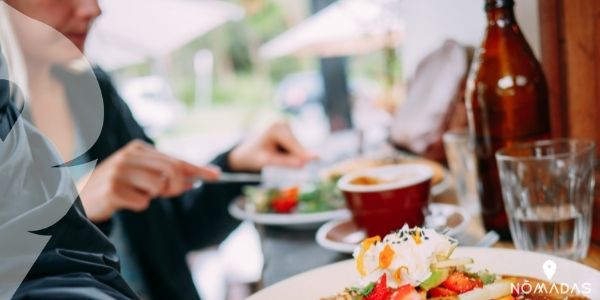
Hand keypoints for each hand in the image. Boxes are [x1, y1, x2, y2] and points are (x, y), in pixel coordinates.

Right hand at [77, 140, 219, 221]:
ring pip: (158, 187)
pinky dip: (139, 205)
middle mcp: (128, 156)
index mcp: (138, 148)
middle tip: (171, 193)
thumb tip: (195, 179)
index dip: (197, 168)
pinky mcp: (112, 190)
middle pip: (171, 171)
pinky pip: (142, 202)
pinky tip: (124, 201)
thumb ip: (167, 175)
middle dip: (178, 186)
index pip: (175, 159)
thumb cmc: (118, 186)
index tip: (216, 175)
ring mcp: (119, 172)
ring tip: (137, 194)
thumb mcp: (142, 175)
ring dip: (153, 196)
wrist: (81, 198)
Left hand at [228, 122, 315, 171]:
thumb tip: (302, 164)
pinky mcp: (291, 130)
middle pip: (297, 145)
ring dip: (294, 155)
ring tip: (277, 158)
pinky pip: (296, 145)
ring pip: (298, 146)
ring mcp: (287, 125)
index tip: (318, 158)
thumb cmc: (254, 156)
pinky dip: (293, 153)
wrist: (247, 151)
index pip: (292, 144)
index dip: (303, 153)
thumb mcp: (267, 161)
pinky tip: (281, 153)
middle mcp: (282, 124)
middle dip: (298, 157)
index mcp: (274, 129)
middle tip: (296, 167)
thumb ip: (284, 162)